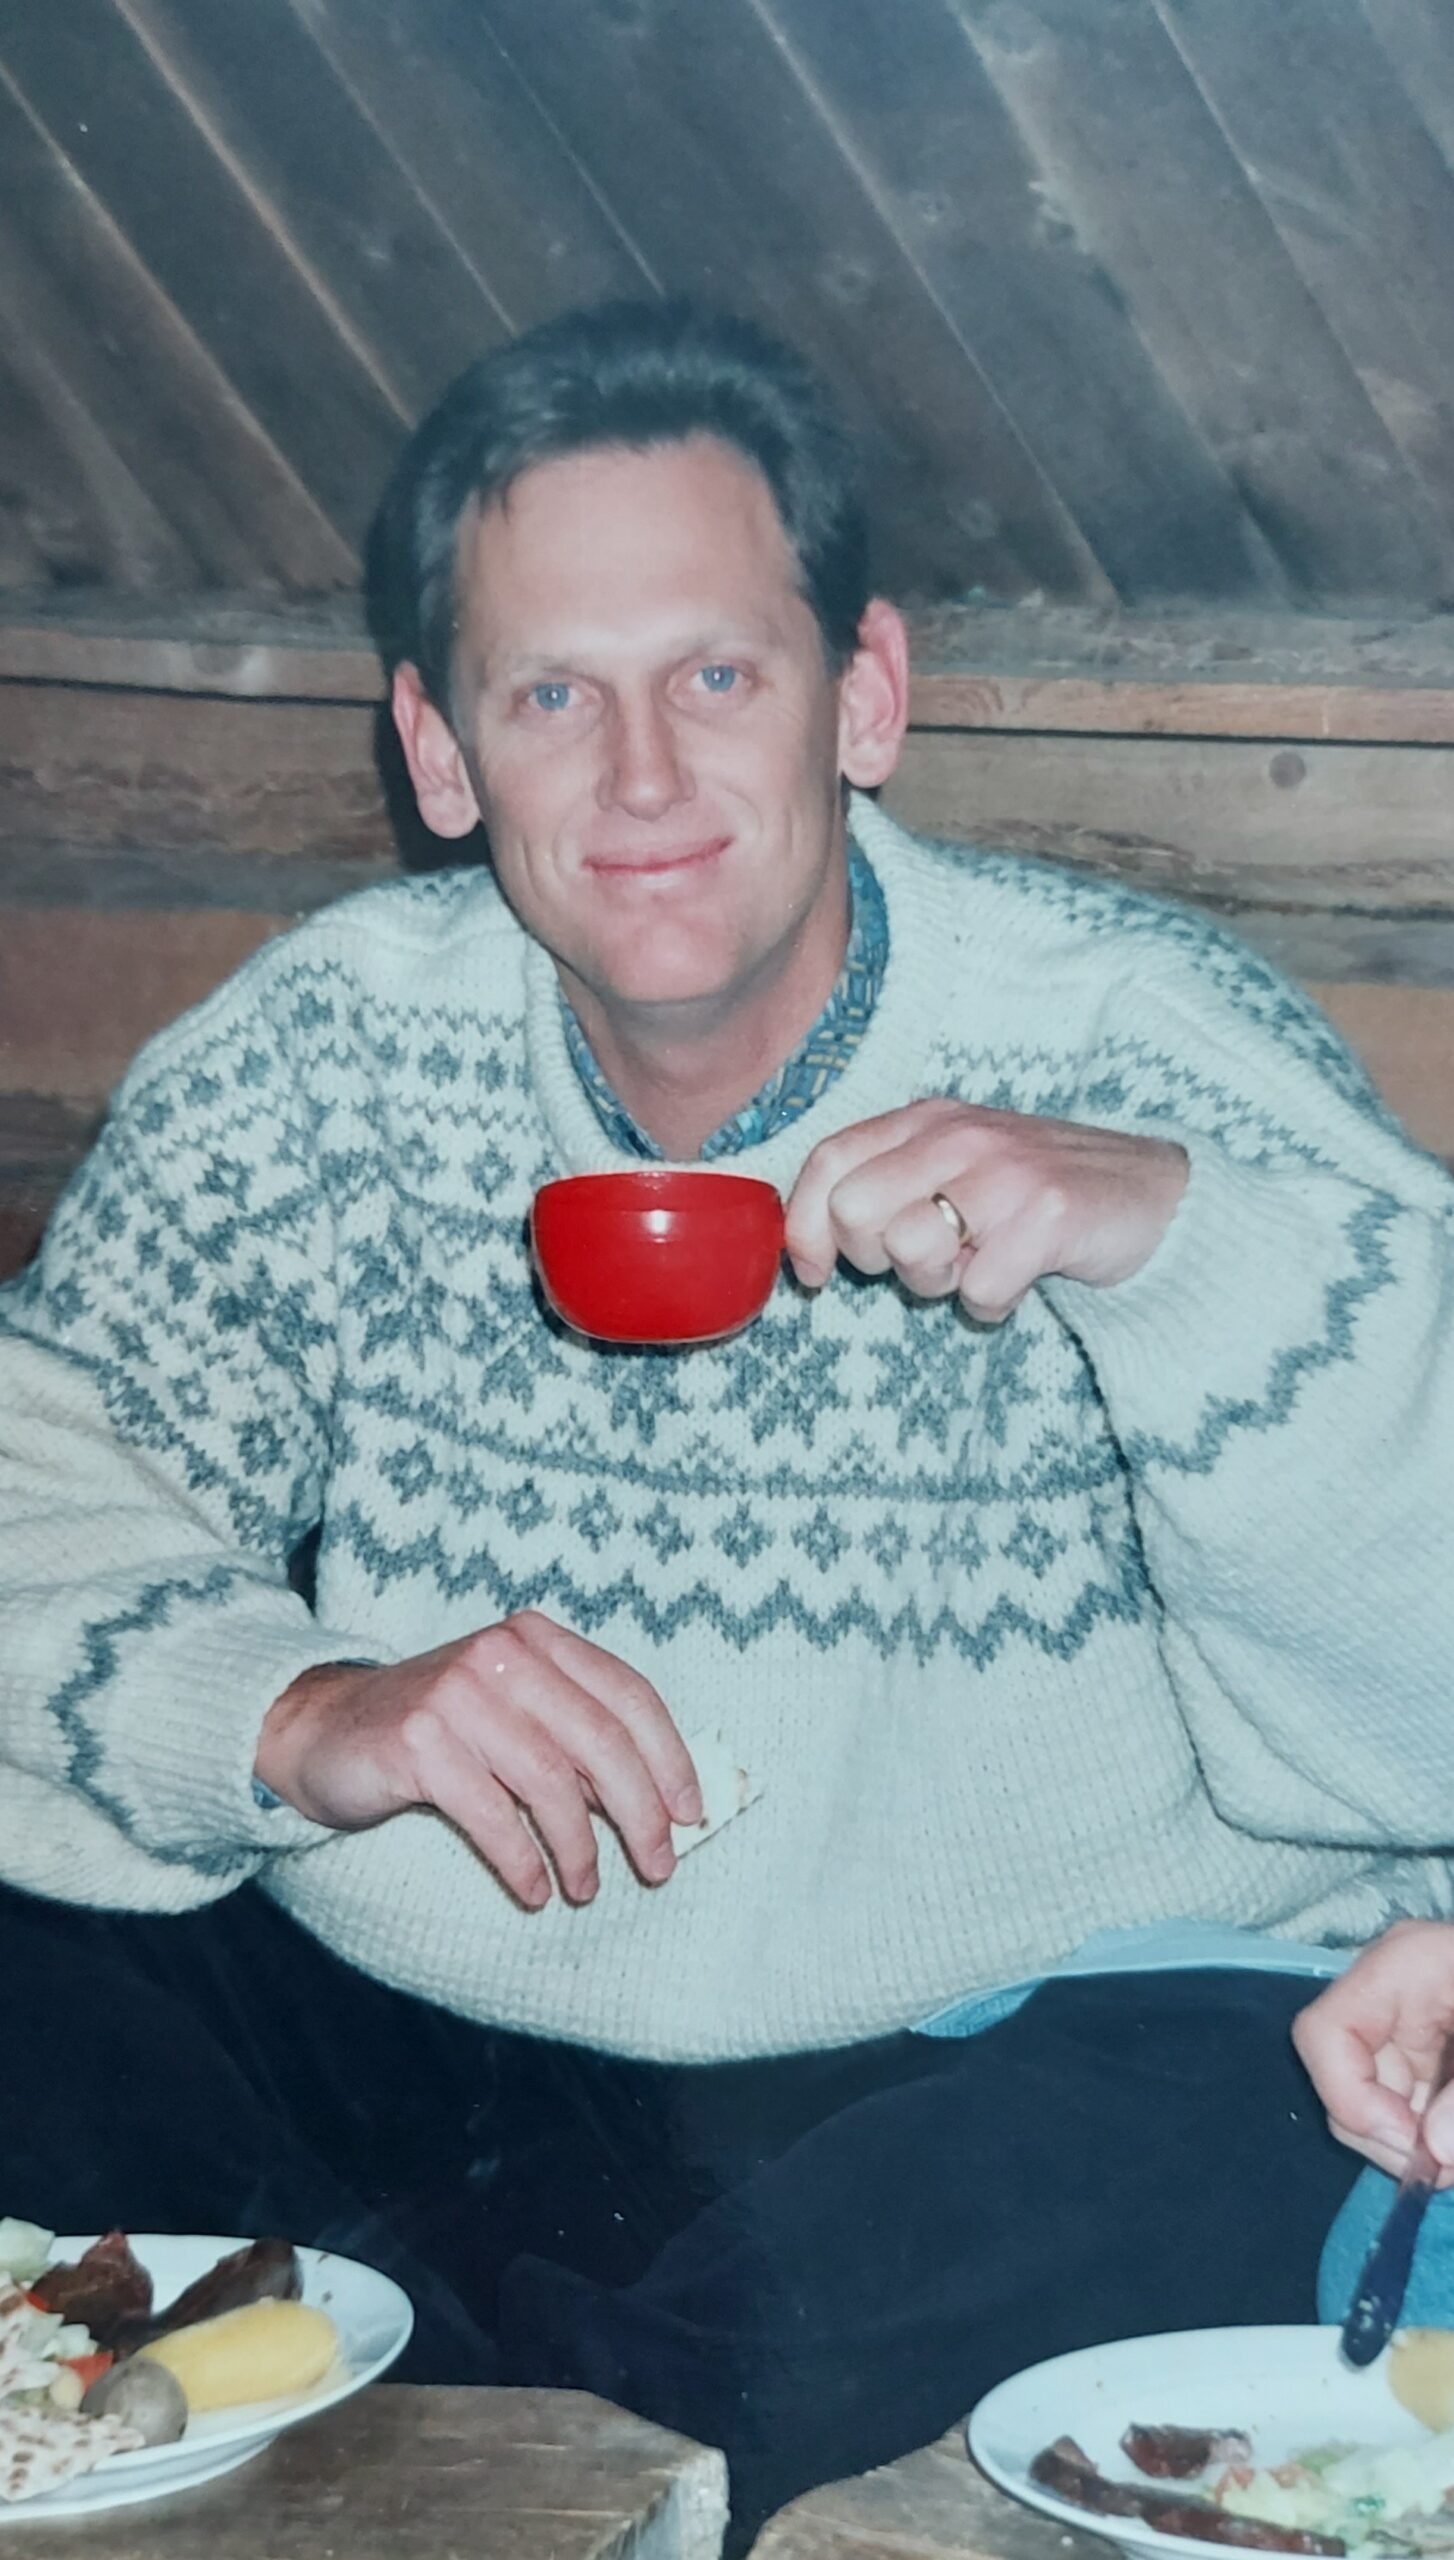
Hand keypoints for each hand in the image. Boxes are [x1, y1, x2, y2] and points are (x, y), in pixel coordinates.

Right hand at [255, 1612, 701, 1910]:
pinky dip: (523, 1861)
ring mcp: (458, 1694)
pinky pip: (492, 1814)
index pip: (628, 1694)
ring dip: (580, 1848)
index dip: (669, 1758)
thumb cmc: (439, 1732)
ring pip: (551, 1783)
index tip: (691, 1814)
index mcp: (538, 1640)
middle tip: (658, 1866)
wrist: (323, 1728)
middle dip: (640, 1812)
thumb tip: (656, 1804)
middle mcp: (503, 1655)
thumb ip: (575, 1741)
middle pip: (601, 1740)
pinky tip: (534, 1891)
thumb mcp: (514, 1716)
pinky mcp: (418, 1740)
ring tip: (585, 1889)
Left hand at [785, 1099, 1187, 1321]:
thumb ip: (888, 1188)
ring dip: (939, 1283)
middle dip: (877, 1259)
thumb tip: (805, 1241)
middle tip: (930, 1260)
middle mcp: (960, 1135)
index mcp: (927, 1120)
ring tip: (979, 1264)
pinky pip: (979, 1289)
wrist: (1157, 1197)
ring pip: (909, 1248)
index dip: (804, 1225)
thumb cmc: (1037, 1196)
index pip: (829, 1160)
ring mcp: (1005, 1171)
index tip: (816, 1272)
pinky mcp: (1048, 1214)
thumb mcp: (957, 1170)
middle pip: (855, 1211)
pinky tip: (1022, 1277)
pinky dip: (995, 1303)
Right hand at [1292, 1923, 1453, 2184]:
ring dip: (1413, 2147)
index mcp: (1400, 1969)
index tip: (1413, 2144)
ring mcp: (1411, 2027)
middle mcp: (1390, 1996)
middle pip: (1343, 2078)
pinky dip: (1431, 2139)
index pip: (1323, 2034)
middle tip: (1446, 2171)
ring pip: (1375, 2104)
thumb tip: (1438, 2152)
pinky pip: (1409, 2108)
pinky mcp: (1434, 2058)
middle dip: (1388, 2136)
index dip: (1350, 2098)